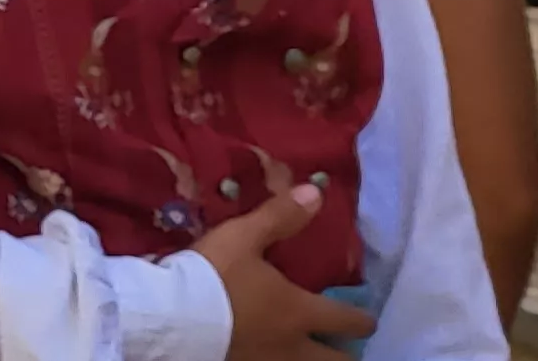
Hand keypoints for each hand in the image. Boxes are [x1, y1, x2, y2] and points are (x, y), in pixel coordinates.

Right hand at [190, 183, 374, 359]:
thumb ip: (279, 217)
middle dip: (344, 355)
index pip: (347, 321)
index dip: (362, 320)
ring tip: (308, 354)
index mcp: (298, 311)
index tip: (367, 320)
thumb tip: (316, 192)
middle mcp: (290, 345)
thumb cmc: (213, 276)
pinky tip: (266, 356)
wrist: (170, 316)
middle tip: (344, 349)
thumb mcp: (243, 238)